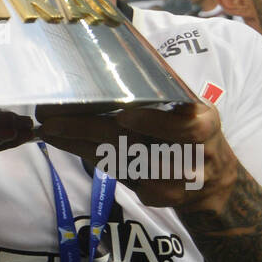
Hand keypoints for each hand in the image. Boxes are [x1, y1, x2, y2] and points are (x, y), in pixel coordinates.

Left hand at [35, 101, 237, 212]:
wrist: (213, 183)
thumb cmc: (192, 131)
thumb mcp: (192, 109)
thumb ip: (165, 95)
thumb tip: (113, 64)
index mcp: (202, 124)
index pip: (183, 126)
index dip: (154, 122)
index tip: (123, 116)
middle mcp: (192, 155)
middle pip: (136, 145)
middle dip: (87, 130)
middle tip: (50, 118)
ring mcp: (174, 181)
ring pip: (119, 162)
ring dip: (79, 145)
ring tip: (49, 130)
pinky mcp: (158, 197)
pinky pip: (118, 176)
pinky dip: (91, 159)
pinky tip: (66, 145)